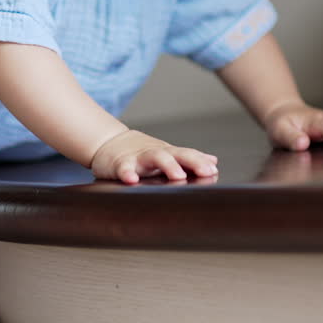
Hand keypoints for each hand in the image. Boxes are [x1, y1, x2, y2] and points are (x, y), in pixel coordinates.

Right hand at [90, 129, 218, 184]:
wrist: (109, 142)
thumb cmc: (141, 152)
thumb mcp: (166, 153)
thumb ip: (188, 158)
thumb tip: (213, 161)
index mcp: (168, 153)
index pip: (188, 155)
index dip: (201, 162)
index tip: (213, 170)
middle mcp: (156, 153)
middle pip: (176, 154)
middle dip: (192, 162)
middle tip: (205, 172)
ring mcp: (138, 157)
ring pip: (154, 157)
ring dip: (168, 165)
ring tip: (178, 175)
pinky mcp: (120, 164)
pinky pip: (124, 168)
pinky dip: (128, 173)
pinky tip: (132, 180)